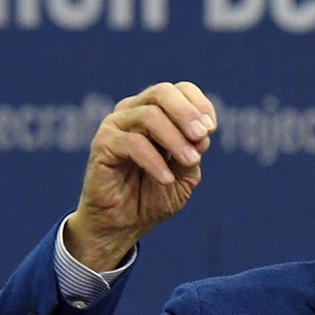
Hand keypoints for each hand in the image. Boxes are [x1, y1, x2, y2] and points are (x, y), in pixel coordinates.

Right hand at [65, 81, 215, 270]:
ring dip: (175, 140)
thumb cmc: (153, 197)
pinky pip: (132, 143)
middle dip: (187, 113)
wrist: (123, 225)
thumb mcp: (185, 176)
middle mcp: (134, 111)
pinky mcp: (103, 144)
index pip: (180, 89)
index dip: (200, 105)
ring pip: (149, 116)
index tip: (211, 130)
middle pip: (162, 92)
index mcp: (156, 112)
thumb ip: (193, 152)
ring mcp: (116, 125)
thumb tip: (202, 133)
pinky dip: (155, 161)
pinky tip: (166, 179)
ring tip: (190, 162)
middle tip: (201, 136)